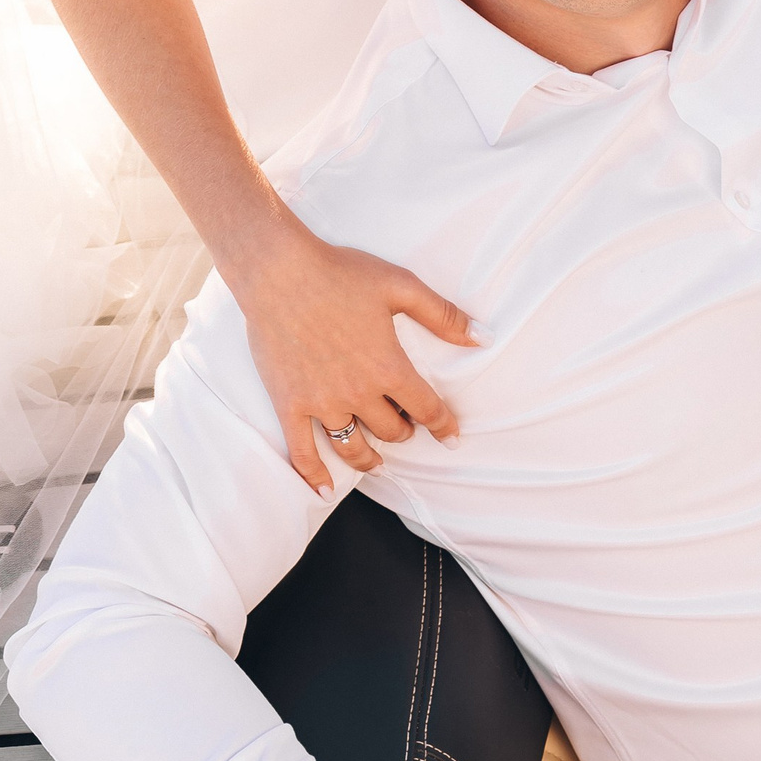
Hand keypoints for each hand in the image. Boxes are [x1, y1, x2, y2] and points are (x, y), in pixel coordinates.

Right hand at [229, 218, 481, 491]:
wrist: (278, 272)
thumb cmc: (340, 273)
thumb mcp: (400, 286)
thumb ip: (443, 316)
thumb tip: (483, 338)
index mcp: (389, 366)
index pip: (427, 408)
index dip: (444, 425)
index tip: (452, 438)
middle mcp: (358, 392)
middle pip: (392, 430)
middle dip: (404, 432)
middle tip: (404, 426)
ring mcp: (322, 402)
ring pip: (353, 447)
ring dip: (370, 458)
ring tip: (377, 460)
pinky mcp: (290, 404)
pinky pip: (302, 451)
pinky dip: (314, 475)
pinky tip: (324, 489)